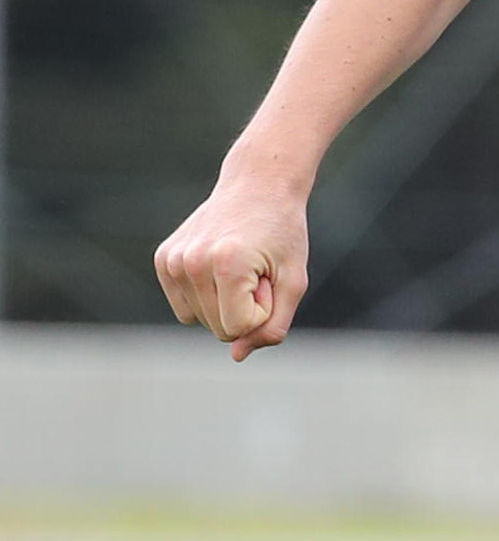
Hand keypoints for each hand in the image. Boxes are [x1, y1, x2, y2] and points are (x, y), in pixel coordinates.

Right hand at [154, 176, 311, 360]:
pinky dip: (204, 296)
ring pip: (199, 320)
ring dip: (224, 303)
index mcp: (226, 265)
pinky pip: (184, 307)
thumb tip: (236, 355)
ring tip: (240, 265)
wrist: (258, 185)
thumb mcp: (294, 280)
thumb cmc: (283, 233)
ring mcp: (172, 260)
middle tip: (257, 269)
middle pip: (218, 329)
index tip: (270, 277)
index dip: (262, 310)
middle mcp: (191, 262)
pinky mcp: (162, 259)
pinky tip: (218, 265)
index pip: (238, 329)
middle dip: (244, 308)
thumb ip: (272, 325)